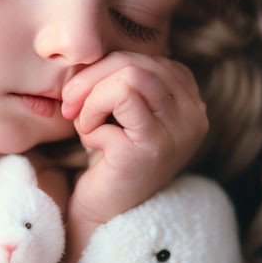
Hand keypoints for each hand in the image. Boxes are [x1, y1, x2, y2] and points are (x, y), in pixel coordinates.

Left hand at [61, 51, 207, 223]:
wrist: (102, 209)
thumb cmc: (109, 154)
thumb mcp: (119, 108)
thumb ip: (118, 78)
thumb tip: (86, 53)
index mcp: (188, 98)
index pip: (146, 59)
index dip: (104, 68)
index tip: (80, 94)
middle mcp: (192, 115)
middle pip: (136, 64)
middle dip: (91, 79)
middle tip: (69, 105)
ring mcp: (176, 133)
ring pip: (129, 79)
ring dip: (92, 99)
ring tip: (85, 124)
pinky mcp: (151, 149)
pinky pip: (115, 106)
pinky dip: (91, 119)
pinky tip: (92, 142)